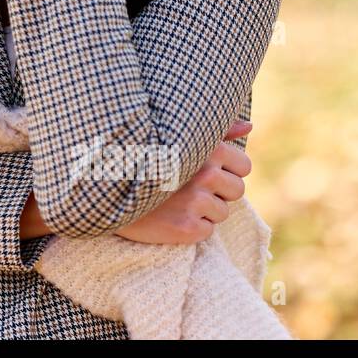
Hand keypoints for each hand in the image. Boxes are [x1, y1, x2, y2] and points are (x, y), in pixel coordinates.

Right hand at [111, 119, 252, 244]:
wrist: (109, 190)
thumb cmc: (148, 160)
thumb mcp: (180, 137)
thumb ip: (218, 131)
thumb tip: (248, 126)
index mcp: (206, 149)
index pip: (244, 166)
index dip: (227, 171)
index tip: (203, 170)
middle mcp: (204, 174)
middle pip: (237, 191)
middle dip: (218, 193)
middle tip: (187, 187)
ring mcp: (195, 202)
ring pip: (222, 212)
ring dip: (204, 211)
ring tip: (175, 200)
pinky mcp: (187, 227)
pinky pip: (207, 231)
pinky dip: (191, 227)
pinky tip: (170, 216)